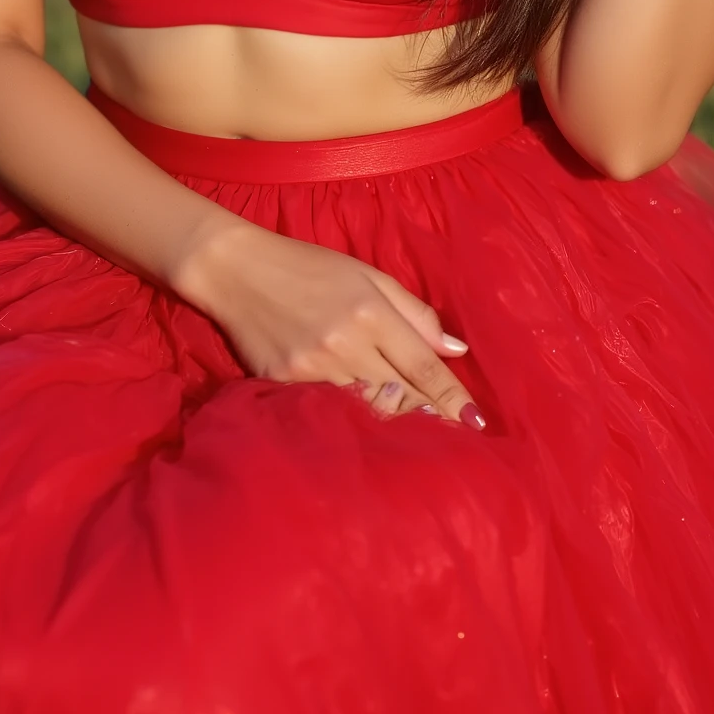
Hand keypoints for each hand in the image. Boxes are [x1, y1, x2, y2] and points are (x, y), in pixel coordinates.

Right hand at [177, 222, 482, 426]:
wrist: (235, 269)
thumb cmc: (308, 266)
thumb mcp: (367, 273)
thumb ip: (413, 312)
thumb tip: (455, 350)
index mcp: (371, 312)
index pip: (423, 365)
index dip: (454, 397)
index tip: (478, 422)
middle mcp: (346, 344)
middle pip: (402, 395)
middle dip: (434, 419)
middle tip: (461, 441)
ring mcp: (312, 369)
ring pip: (368, 410)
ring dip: (399, 429)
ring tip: (427, 448)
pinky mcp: (283, 384)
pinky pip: (329, 412)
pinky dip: (354, 424)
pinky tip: (372, 440)